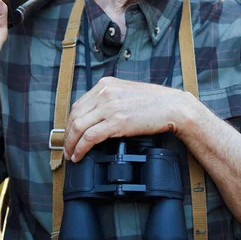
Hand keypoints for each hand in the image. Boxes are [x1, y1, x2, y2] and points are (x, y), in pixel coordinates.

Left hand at [64, 77, 198, 161]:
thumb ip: (109, 99)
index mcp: (105, 84)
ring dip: (71, 144)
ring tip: (71, 155)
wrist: (173, 106)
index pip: (78, 104)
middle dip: (68, 135)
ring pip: (78, 127)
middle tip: (68, 148)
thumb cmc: (154, 102)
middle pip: (75, 115)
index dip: (70, 122)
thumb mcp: (126, 92)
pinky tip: (80, 155)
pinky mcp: (116, 122)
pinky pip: (89, 137)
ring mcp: (109, 106)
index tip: (70, 134)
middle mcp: (104, 93)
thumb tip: (95, 116)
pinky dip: (81, 148)